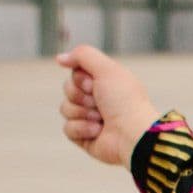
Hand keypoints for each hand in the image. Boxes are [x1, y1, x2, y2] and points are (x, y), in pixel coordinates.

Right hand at [55, 44, 158, 166]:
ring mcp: (90, 118)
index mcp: (105, 82)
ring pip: (65, 109)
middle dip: (80, 96)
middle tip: (99, 103)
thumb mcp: (107, 69)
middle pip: (68, 89)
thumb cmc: (124, 101)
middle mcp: (98, 98)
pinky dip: (82, 129)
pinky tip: (98, 131)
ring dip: (82, 113)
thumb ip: (83, 55)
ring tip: (101, 119)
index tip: (94, 84)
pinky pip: (67, 128)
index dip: (81, 79)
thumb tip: (60, 58)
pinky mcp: (84, 137)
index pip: (76, 73)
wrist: (132, 134)